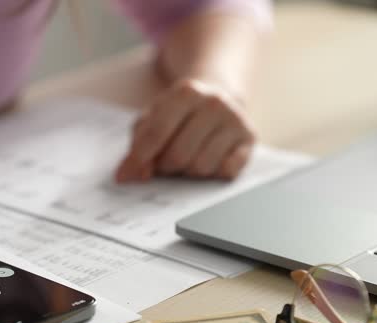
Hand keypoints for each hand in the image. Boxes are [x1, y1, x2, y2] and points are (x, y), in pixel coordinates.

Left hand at [115, 79, 256, 181]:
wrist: (218, 98)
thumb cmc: (178, 114)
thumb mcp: (153, 118)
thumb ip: (138, 145)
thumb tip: (129, 174)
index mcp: (186, 92)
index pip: (157, 134)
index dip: (139, 159)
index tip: (126, 176)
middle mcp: (214, 103)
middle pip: (178, 156)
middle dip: (166, 167)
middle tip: (164, 163)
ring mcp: (235, 120)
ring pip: (201, 168)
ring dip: (188, 172)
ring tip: (188, 157)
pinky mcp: (250, 138)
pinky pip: (227, 171)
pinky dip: (214, 173)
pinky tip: (211, 159)